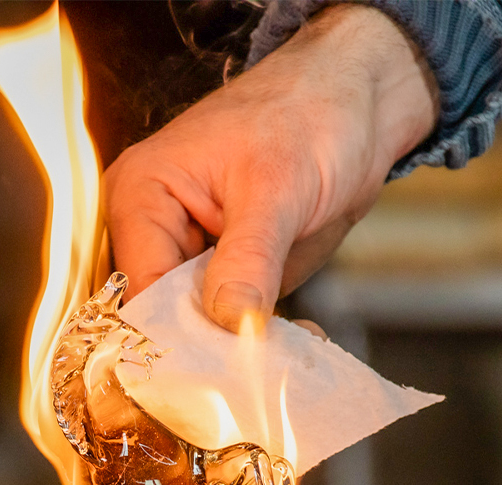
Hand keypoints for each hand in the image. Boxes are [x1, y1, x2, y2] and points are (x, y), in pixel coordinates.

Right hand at [104, 4, 437, 330]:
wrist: (360, 101)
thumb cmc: (311, 112)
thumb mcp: (277, 189)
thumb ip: (249, 260)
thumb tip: (229, 323)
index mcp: (141, 195)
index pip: (142, 291)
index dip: (180, 336)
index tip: (224, 366)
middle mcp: (155, 229)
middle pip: (166, 317)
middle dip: (215, 345)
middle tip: (262, 362)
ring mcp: (192, 252)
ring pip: (202, 326)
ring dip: (244, 344)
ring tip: (286, 346)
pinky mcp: (227, 269)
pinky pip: (234, 318)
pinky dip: (263, 332)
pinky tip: (298, 334)